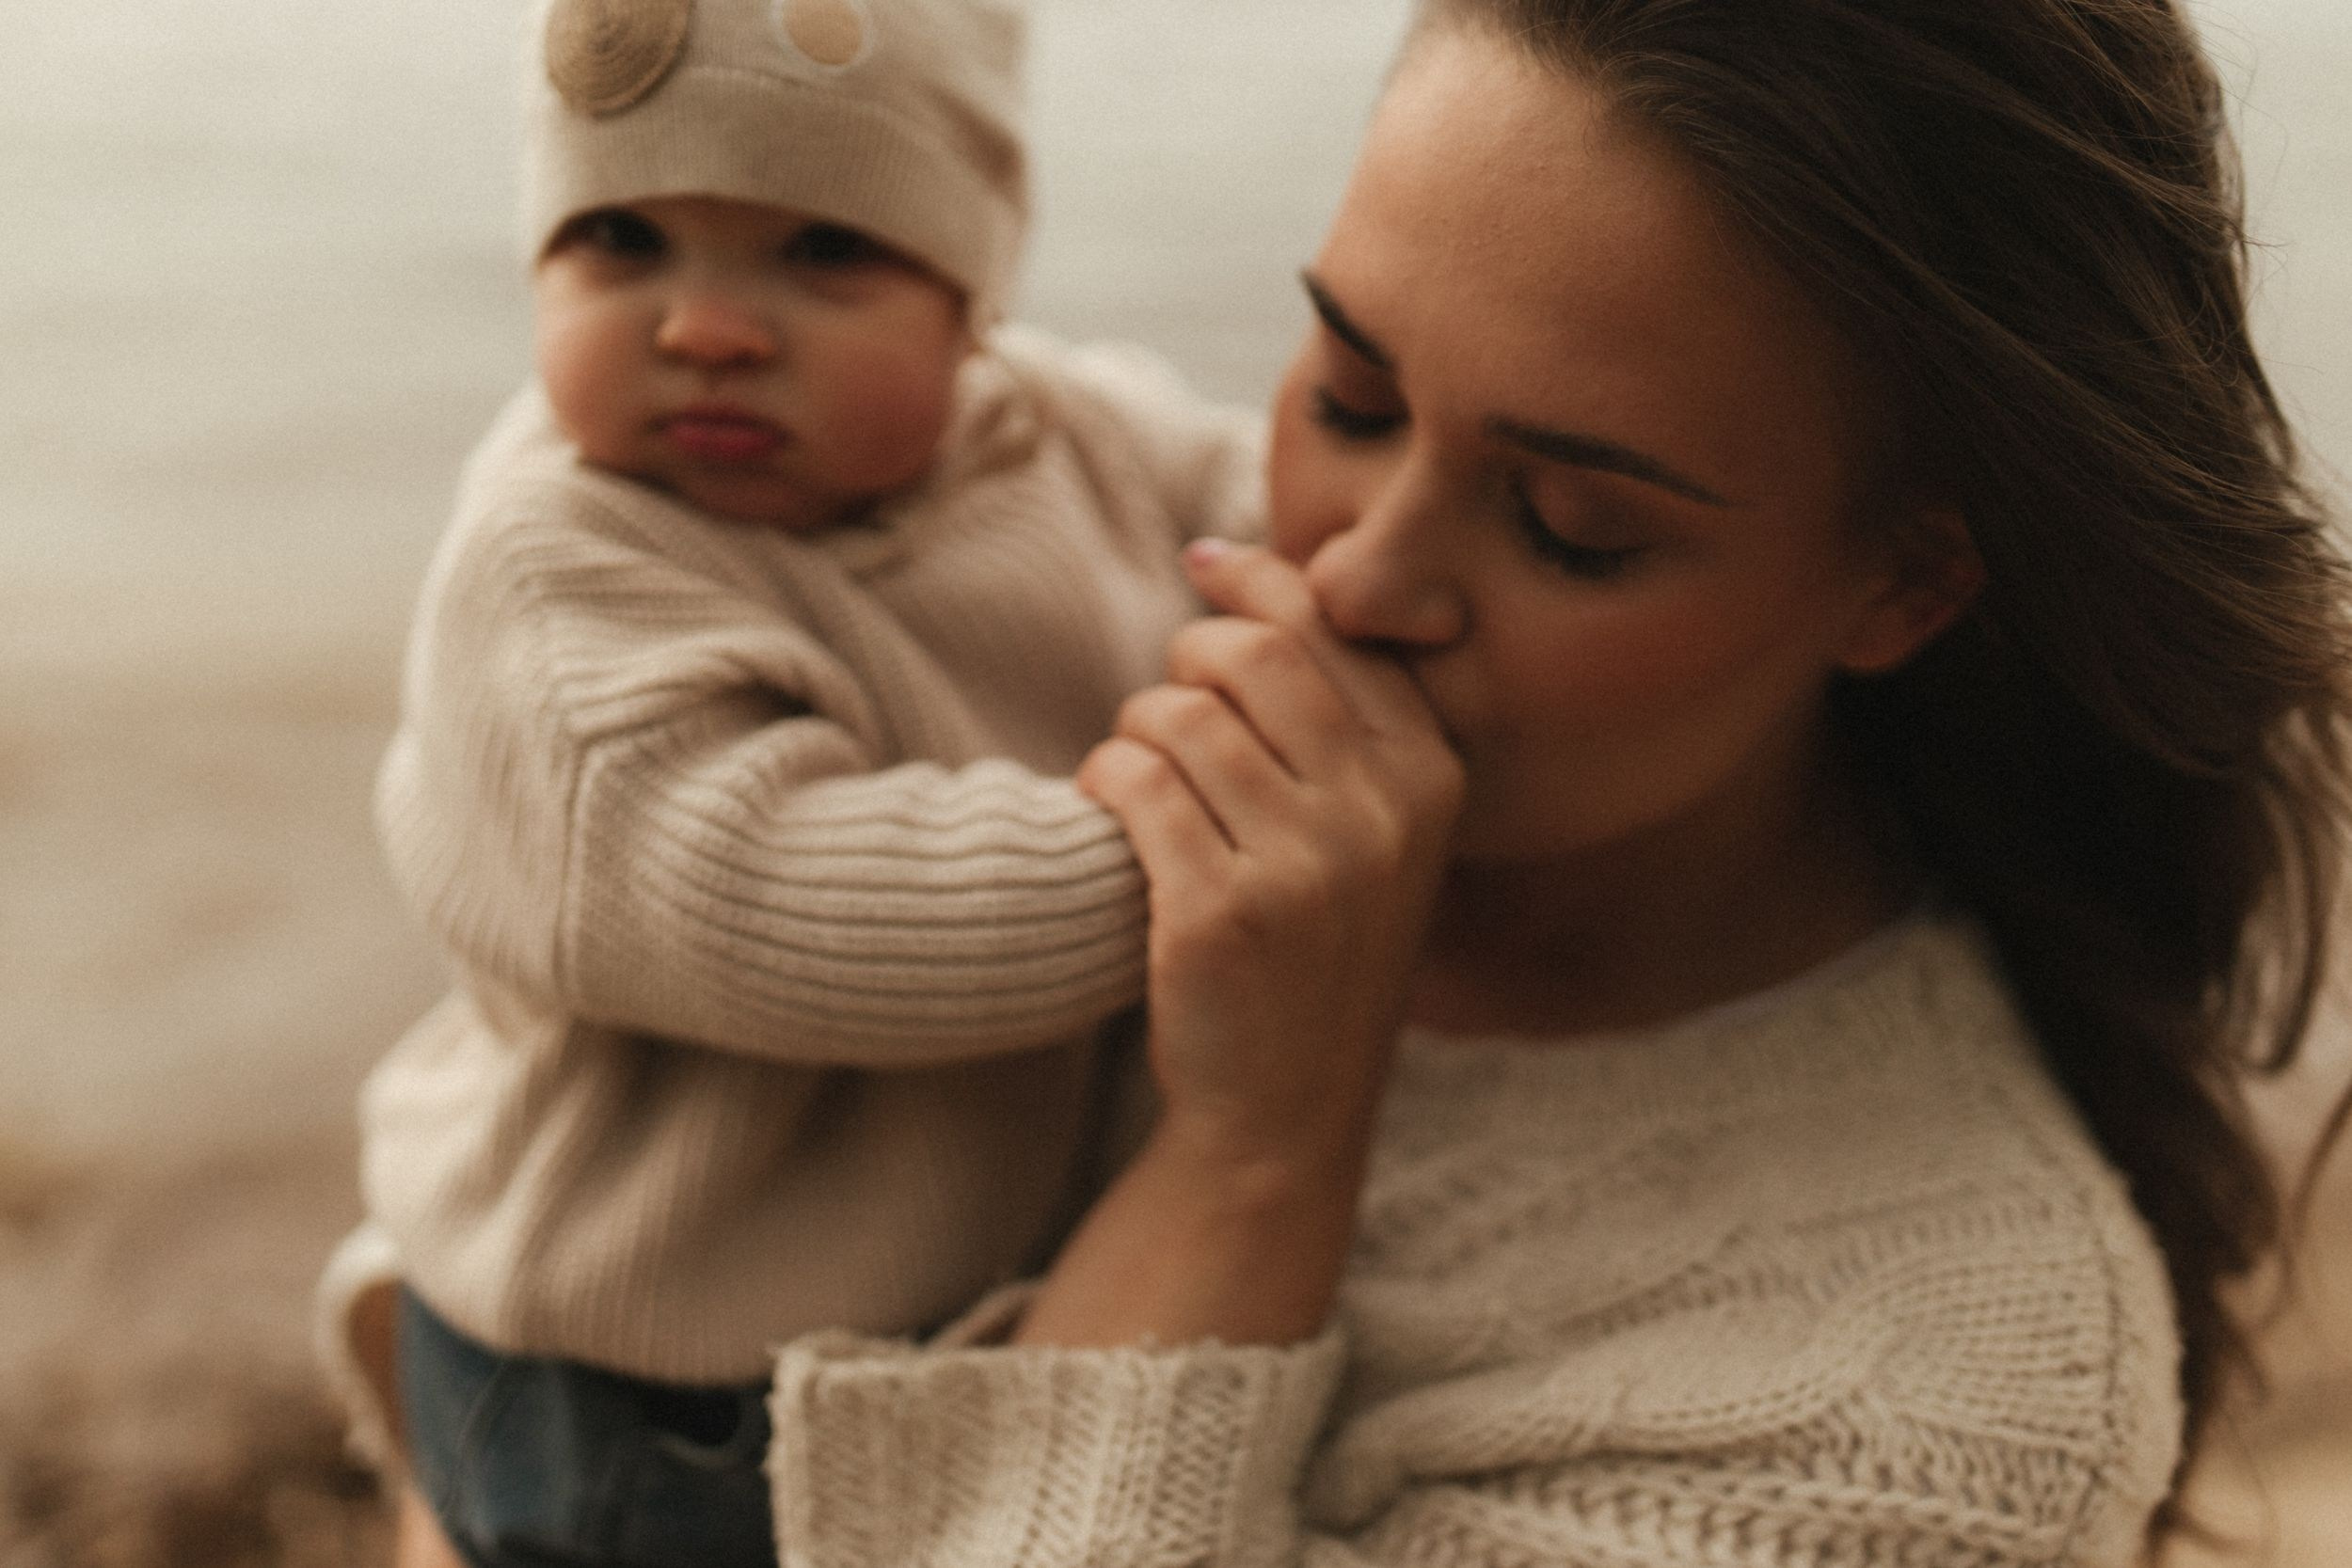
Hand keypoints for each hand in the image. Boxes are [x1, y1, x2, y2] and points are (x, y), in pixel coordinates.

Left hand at [1075, 541, 1463, 1170]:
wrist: (1285, 1113)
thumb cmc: (1314, 948)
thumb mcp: (1371, 829)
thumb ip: (1336, 712)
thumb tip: (1237, 560)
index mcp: (1429, 775)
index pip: (1333, 626)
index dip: (1256, 580)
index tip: (1204, 564)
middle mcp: (1381, 813)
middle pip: (1252, 653)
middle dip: (1187, 659)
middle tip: (1168, 710)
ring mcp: (1304, 867)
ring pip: (1180, 714)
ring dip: (1136, 732)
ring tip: (1142, 781)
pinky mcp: (1219, 914)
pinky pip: (1133, 782)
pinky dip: (1105, 782)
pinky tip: (1111, 811)